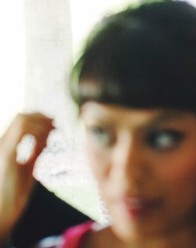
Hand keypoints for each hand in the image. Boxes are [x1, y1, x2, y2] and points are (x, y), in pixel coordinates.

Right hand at [0, 113, 53, 241]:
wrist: (3, 211)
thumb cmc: (14, 193)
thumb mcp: (29, 167)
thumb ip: (36, 151)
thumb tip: (48, 135)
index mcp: (7, 146)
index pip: (21, 121)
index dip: (39, 117)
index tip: (55, 123)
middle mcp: (2, 144)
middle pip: (21, 116)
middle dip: (42, 116)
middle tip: (57, 123)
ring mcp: (3, 149)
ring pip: (21, 120)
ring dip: (42, 121)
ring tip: (55, 128)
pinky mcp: (6, 156)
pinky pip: (21, 133)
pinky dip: (37, 131)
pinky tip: (47, 138)